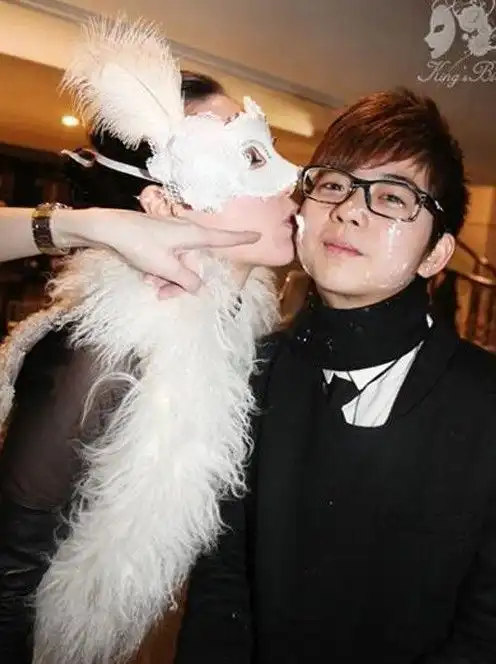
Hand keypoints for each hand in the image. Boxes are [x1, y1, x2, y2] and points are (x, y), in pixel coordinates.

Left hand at [53, 208, 259, 293]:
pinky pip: (167, 259)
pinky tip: (145, 277)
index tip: (258, 234)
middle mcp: (185, 232)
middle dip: (181, 281)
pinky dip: (159, 270)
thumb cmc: (139, 243)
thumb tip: (198, 287)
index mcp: (192, 235)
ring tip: (150, 285)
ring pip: (179, 263)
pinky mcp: (159, 238)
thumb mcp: (165, 267)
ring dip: (167, 278)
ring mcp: (171, 235)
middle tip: (163, 295)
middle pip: (195, 262)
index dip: (241, 238)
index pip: (224, 238)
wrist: (109, 229)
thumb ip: (185, 279)